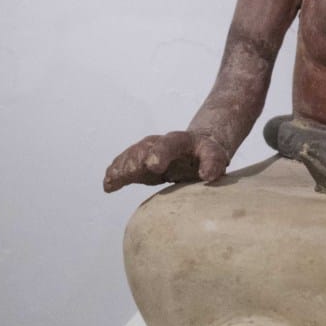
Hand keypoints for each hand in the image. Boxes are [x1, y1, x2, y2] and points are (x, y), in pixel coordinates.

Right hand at [103, 130, 229, 191]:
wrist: (197, 146)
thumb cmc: (209, 154)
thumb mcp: (217, 156)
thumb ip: (213, 163)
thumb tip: (208, 175)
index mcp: (182, 141)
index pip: (170, 143)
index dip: (161, 153)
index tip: (153, 165)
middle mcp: (162, 143)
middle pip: (146, 148)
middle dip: (134, 160)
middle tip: (125, 174)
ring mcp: (149, 152)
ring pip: (133, 155)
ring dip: (121, 167)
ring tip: (111, 180)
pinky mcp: (142, 164)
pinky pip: (127, 166)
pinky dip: (116, 173)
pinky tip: (108, 185)